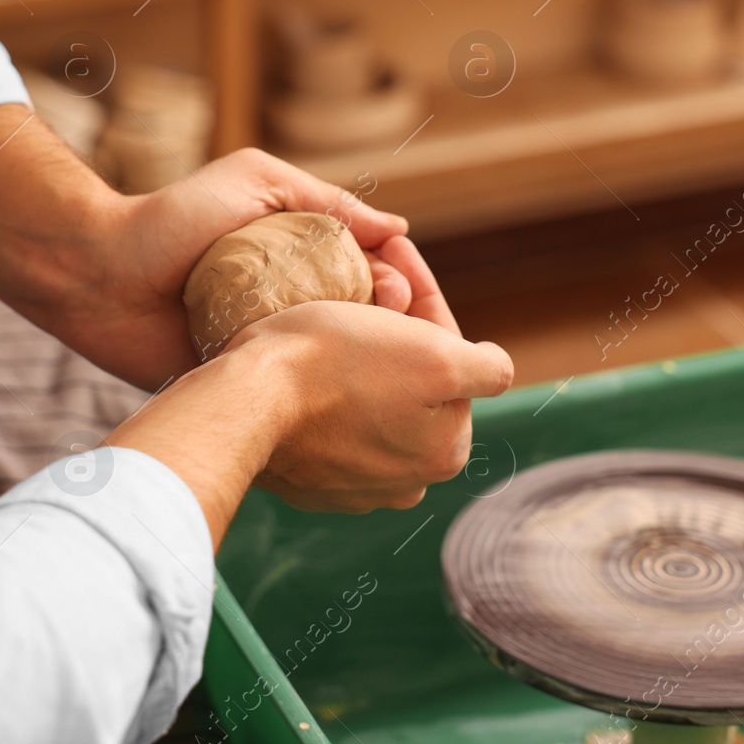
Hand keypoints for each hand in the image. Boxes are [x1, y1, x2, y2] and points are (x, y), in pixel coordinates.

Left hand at [82, 147, 418, 388]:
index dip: (397, 277)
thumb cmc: (174, 217)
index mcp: (300, 256)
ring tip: (366, 344)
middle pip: (364, 318)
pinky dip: (316, 385)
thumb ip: (325, 200)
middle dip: (388, 318)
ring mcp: (268, 342)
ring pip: (336, 356)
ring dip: (359, 352)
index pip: (371, 270)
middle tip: (387, 312)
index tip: (404, 281)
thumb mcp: (255, 182)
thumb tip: (398, 227)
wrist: (100, 271)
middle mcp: (290, 301)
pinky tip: (338, 384)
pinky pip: (291, 388)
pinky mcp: (242, 378)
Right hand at [109, 246, 513, 538]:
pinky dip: (322, 387)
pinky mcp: (305, 480)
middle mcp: (405, 480)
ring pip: (369, 398)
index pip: (447, 359)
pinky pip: (326, 421)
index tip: (392, 258)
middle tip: (362, 279)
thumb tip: (498, 367)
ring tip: (331, 311)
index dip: (422, 305)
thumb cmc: (335, 366)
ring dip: (359, 355)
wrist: (245, 403)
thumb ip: (486, 367)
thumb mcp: (435, 356)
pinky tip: (304, 356)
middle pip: (410, 381)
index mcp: (444, 452)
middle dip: (392, 330)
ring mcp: (351, 485)